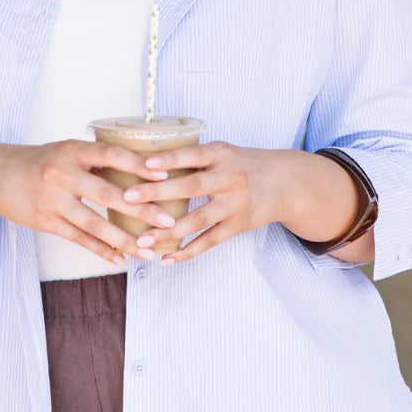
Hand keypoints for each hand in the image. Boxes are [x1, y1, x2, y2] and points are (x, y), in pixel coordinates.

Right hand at [0, 140, 177, 266]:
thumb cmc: (41, 161)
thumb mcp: (67, 150)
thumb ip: (98, 161)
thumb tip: (140, 171)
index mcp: (72, 150)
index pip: (110, 155)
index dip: (137, 166)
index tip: (164, 176)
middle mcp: (61, 174)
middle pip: (107, 195)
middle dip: (141, 210)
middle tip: (169, 221)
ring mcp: (52, 200)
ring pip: (94, 224)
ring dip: (124, 240)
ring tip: (149, 251)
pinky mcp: (45, 222)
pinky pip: (78, 238)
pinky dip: (101, 250)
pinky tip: (120, 259)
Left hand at [120, 143, 298, 263]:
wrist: (283, 183)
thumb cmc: (241, 164)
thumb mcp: (222, 152)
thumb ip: (192, 158)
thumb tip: (145, 161)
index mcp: (222, 154)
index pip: (192, 155)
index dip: (170, 159)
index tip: (145, 164)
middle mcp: (230, 178)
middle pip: (191, 187)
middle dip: (157, 193)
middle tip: (127, 198)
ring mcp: (235, 204)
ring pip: (198, 220)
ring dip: (168, 232)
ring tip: (142, 239)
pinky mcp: (238, 226)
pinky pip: (209, 241)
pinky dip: (187, 251)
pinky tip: (166, 258)